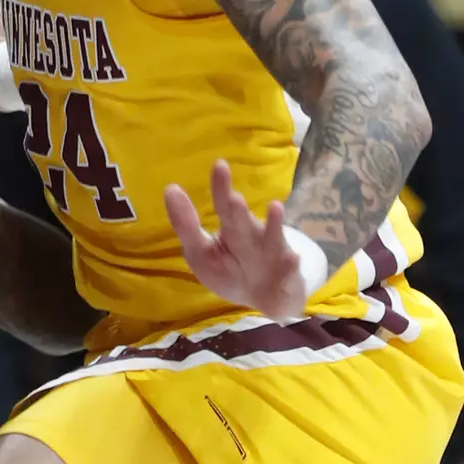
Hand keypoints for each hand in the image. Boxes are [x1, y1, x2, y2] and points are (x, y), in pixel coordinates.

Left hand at [164, 160, 307, 321]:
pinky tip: (293, 258)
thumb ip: (185, 224)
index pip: (223, 205)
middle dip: (239, 211)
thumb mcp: (200, 251)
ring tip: (275, 207)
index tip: (219, 164)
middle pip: (244, 222)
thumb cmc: (229, 269)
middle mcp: (254, 236)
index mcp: (232, 228)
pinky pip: (290, 271)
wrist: (264, 299)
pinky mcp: (287, 276)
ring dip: (272, 225)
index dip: (220, 187)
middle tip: (233, 198)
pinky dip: (291, 265)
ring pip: (272, 239)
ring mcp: (273, 254)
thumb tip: (170, 188)